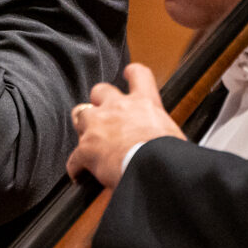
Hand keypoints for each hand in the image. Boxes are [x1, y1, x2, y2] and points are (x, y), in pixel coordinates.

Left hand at [65, 63, 182, 189]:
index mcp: (145, 103)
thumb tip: (163, 146)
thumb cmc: (169, 157)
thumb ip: (160, 132)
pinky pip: (74, 158)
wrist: (153, 169)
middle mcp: (118, 107)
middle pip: (100, 90)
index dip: (132, 73)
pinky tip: (79, 175)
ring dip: (83, 127)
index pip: (139, 75)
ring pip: (79, 115)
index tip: (128, 73)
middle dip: (98, 101)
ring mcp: (98, 125)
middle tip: (103, 114)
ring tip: (89, 143)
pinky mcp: (86, 148)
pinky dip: (76, 166)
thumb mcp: (173, 136)